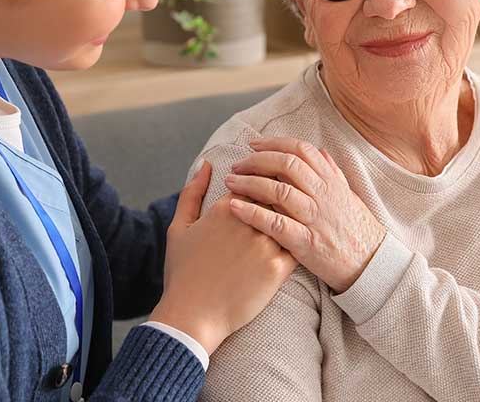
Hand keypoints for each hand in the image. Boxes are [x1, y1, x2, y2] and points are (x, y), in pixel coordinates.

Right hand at [149, 161, 296, 354]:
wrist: (193, 316)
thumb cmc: (183, 272)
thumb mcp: (179, 228)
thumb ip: (192, 192)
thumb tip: (206, 165)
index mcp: (224, 208)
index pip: (254, 180)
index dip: (261, 181)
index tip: (264, 187)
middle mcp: (247, 222)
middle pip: (276, 195)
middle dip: (281, 194)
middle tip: (286, 200)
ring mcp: (264, 245)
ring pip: (291, 217)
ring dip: (295, 216)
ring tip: (296, 219)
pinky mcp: (277, 269)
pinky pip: (298, 245)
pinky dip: (300, 241)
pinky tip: (300, 242)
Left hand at [223, 137, 385, 292]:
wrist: (372, 265)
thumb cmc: (358, 231)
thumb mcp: (349, 196)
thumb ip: (333, 173)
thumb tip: (321, 152)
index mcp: (331, 182)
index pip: (301, 150)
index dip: (274, 143)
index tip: (253, 145)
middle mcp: (323, 195)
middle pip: (286, 164)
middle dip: (257, 160)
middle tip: (237, 164)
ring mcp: (315, 218)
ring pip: (278, 190)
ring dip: (249, 182)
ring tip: (230, 182)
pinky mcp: (306, 242)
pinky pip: (276, 224)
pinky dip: (253, 214)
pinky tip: (235, 208)